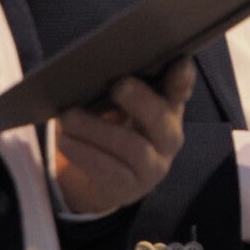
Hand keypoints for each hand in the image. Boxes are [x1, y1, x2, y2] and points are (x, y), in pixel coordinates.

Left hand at [53, 60, 194, 215]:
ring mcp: (153, 165)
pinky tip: (66, 142)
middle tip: (118, 86)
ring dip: (98, 131)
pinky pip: (110, 171)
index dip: (183, 78)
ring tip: (69, 118)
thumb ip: (122, 86)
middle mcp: (168, 136)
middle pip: (161, 118)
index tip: (179, 63)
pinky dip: (85, 154)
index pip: (181, 89)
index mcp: (168, 106)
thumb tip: (95, 65)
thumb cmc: (114, 126)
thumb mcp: (121, 105)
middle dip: (140, 100)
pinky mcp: (131, 187)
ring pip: (133, 147)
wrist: (106, 179)